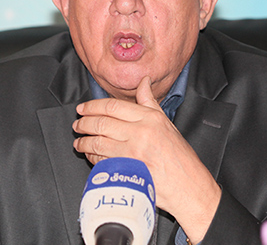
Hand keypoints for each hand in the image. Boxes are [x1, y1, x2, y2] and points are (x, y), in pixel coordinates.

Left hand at [72, 76, 220, 242]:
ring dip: (83, 142)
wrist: (189, 186)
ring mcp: (133, 153)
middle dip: (84, 123)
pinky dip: (92, 157)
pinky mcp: (128, 171)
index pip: (113, 106)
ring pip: (98, 143)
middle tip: (77, 124)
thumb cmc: (180, 157)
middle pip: (101, 123)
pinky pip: (102, 161)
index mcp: (149, 118)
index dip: (93, 106)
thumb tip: (144, 81)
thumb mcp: (167, 123)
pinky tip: (90, 155)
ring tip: (79, 142)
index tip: (83, 108)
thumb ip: (150, 102)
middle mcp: (140, 133)